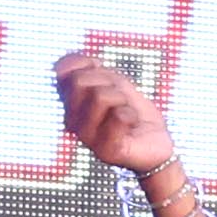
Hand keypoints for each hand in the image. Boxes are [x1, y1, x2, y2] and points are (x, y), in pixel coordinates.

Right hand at [55, 45, 178, 184]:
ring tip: (126, 113)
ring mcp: (86, 137)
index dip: (90, 67)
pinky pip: (119, 116)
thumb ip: (89, 69)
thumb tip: (61, 65)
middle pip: (79, 81)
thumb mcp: (112, 82)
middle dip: (108, 82)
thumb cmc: (132, 109)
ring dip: (122, 100)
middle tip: (120, 99)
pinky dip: (132, 115)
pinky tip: (131, 127)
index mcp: (70, 103)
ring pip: (100, 96)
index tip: (107, 81)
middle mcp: (72, 121)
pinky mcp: (104, 151)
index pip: (64, 71)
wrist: (155, 139)